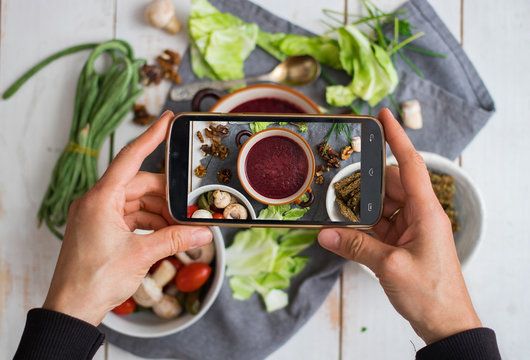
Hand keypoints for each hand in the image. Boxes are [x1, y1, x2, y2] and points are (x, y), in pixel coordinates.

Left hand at [43, 110, 211, 325]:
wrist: (72, 308)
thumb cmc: (95, 280)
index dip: (151, 137)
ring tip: (181, 224)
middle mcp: (96, 202)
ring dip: (160, 211)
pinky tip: (166, 232)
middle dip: (167, 194)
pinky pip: (131, 215)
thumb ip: (174, 239)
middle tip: (190, 203)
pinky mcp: (101, 228)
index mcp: (100, 199)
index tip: (167, 120)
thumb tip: (202, 232)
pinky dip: (149, 221)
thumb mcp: (141, 255)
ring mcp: (98, 215)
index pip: (130, 158)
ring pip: (137, 201)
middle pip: (139, 184)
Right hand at [318, 109, 480, 343]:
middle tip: (338, 179)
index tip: (385, 116)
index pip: (412, 165)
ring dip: (361, 208)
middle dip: (365, 183)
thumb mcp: (389, 267)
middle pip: (391, 185)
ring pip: (383, 206)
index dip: (397, 138)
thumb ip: (356, 247)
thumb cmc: (430, 294)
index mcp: (426, 212)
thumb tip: (324, 234)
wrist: (446, 324)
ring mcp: (412, 230)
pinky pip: (381, 226)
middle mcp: (421, 215)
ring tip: (336, 207)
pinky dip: (364, 227)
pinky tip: (345, 230)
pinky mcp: (404, 244)